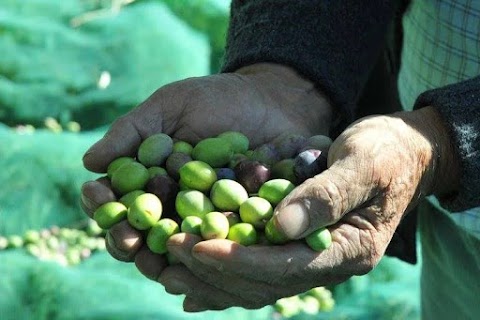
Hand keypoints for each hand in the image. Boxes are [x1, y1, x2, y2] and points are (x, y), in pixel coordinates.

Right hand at [80, 63, 331, 277]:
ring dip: (159, 257)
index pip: (117, 198)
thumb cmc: (217, 99)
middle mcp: (173, 203)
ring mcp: (204, 218)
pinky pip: (217, 246)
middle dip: (126, 238)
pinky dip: (204, 254)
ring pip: (174, 247)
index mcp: (150, 178)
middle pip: (141, 231)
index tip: (96, 196)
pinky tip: (197, 256)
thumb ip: (132, 131)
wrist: (272, 101)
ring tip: (151, 259)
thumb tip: (88, 162)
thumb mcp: (170, 106)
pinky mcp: (236, 226)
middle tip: (125, 240)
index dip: (102, 202)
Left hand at [159, 106, 459, 310]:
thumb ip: (326, 194)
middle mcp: (329, 263)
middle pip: (264, 283)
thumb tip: (280, 226)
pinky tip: (193, 277)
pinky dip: (225, 276)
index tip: (196, 246)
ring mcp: (314, 259)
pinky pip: (258, 271)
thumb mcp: (363, 162)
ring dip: (212, 279)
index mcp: (348, 248)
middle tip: (169, 250)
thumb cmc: (386, 151)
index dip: (239, 260)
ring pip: (256, 284)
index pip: (286, 266)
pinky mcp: (300, 248)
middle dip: (215, 270)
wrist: (402, 154)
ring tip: (168, 268)